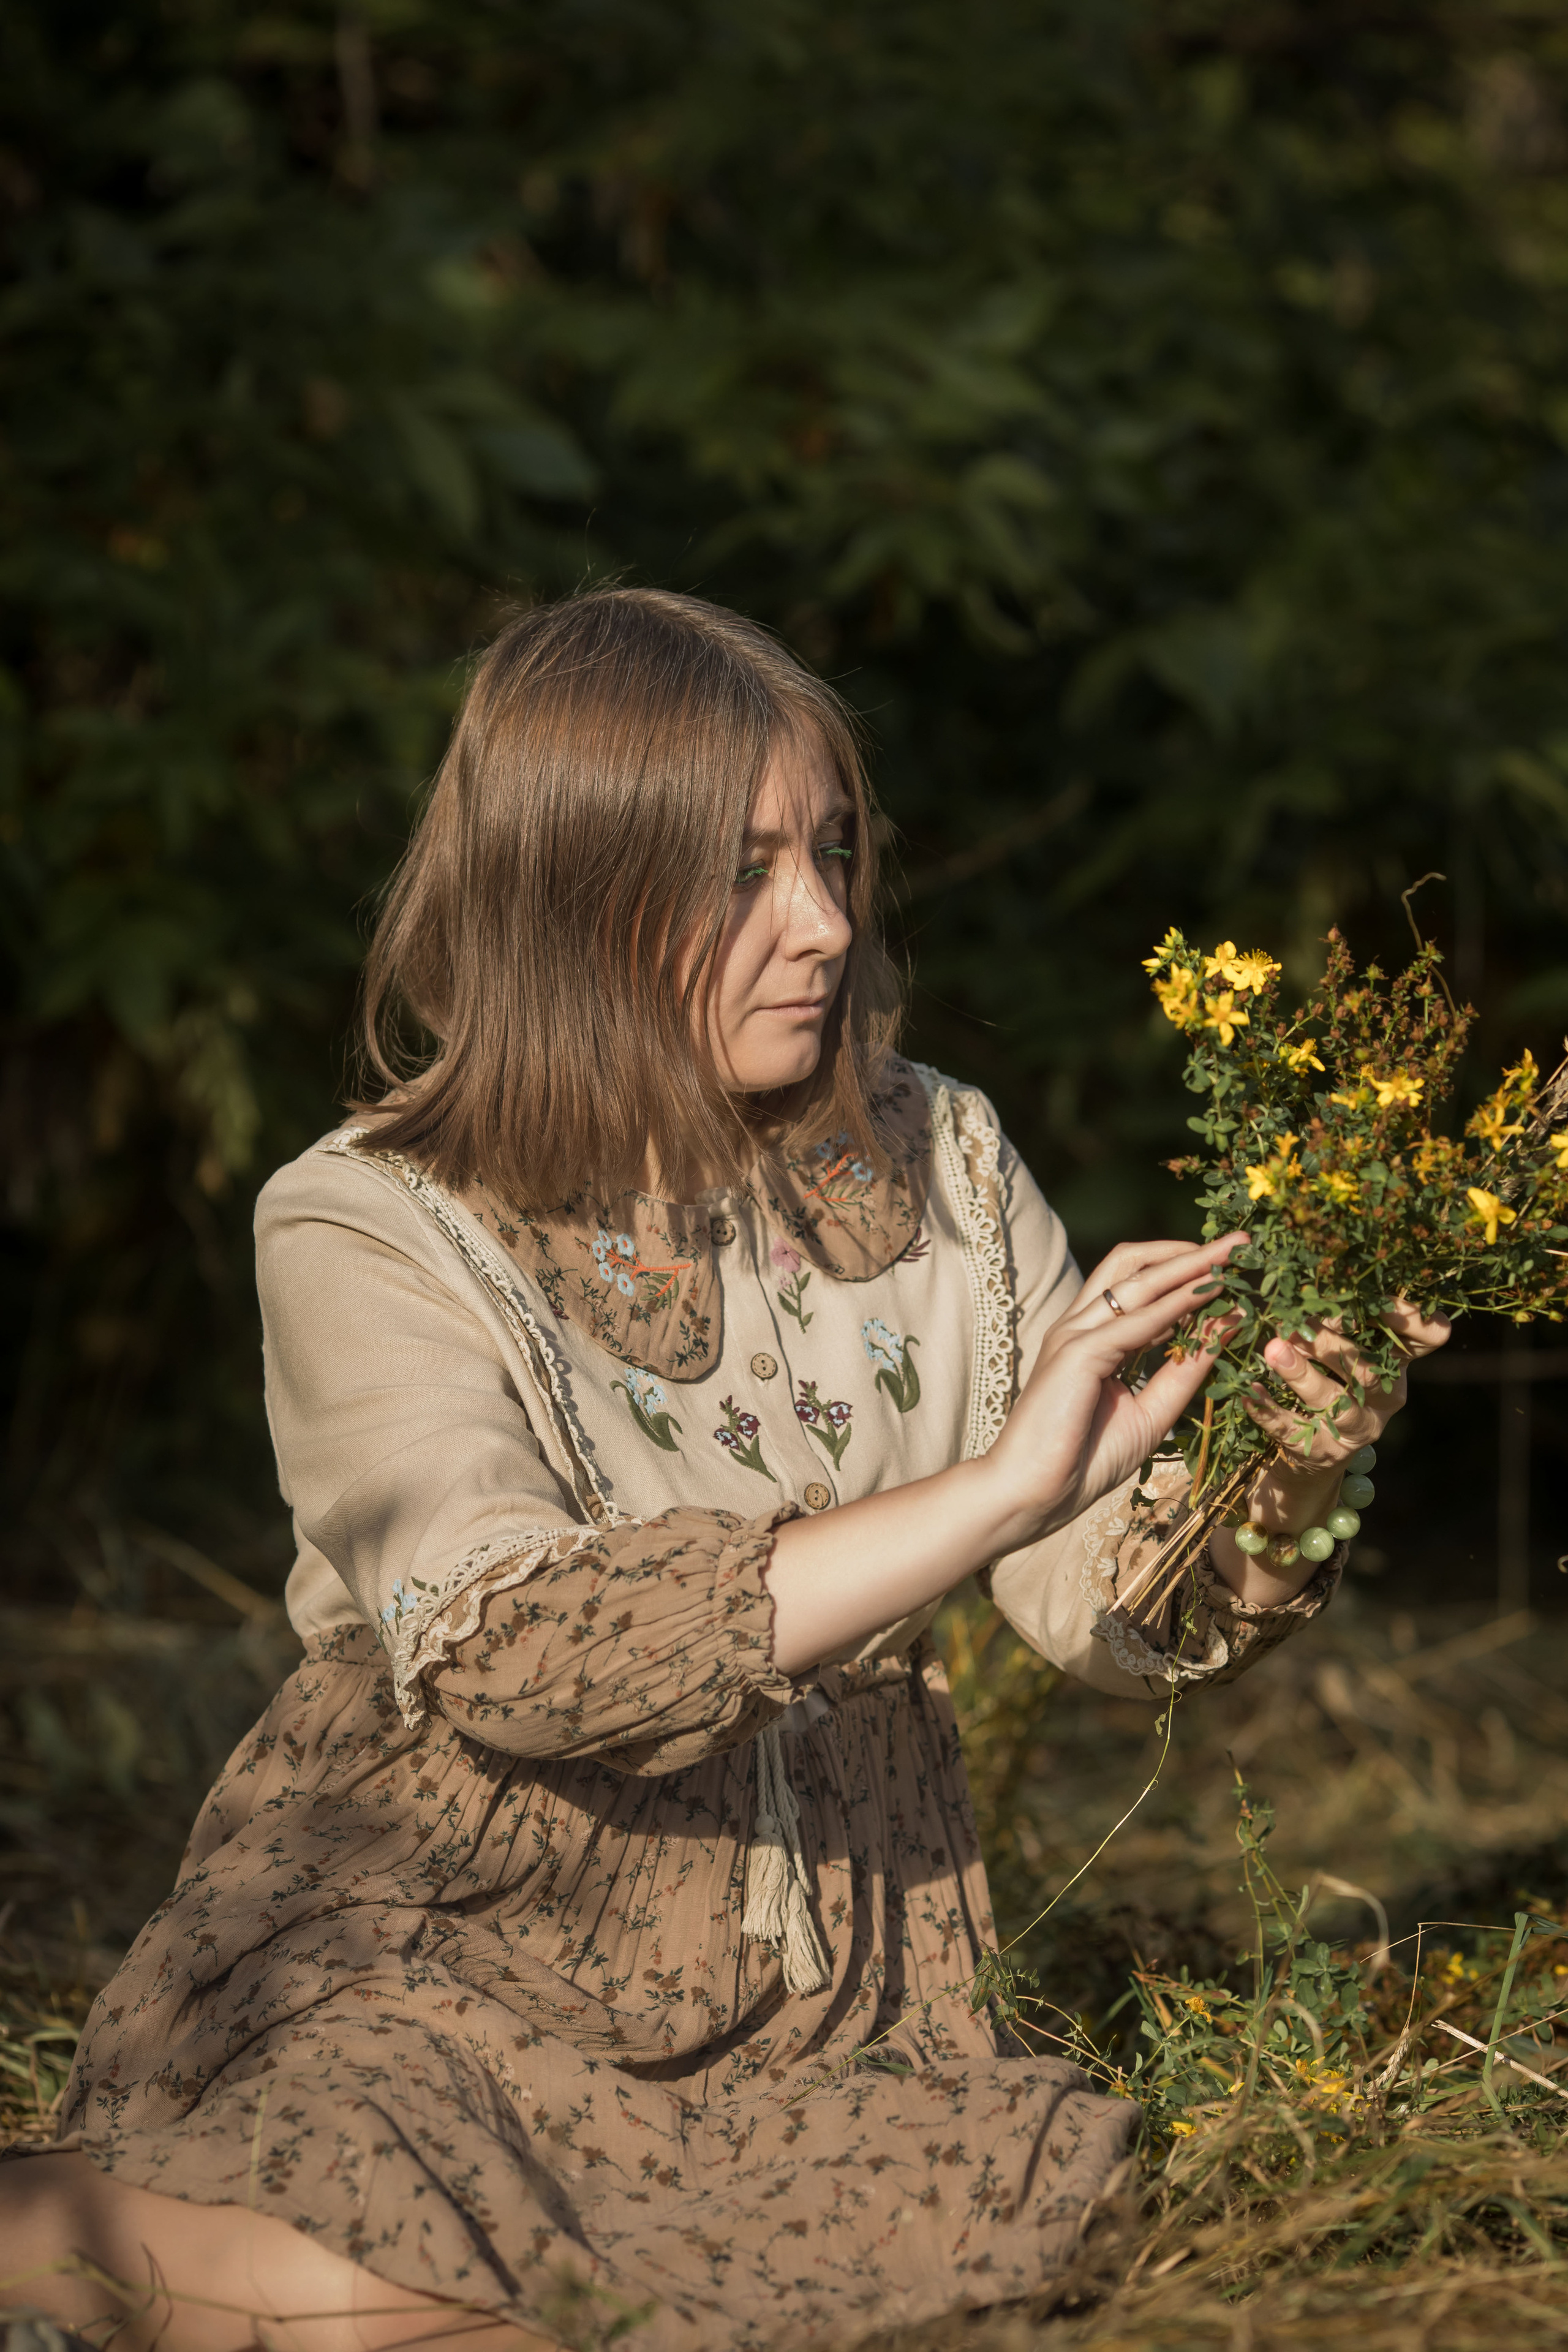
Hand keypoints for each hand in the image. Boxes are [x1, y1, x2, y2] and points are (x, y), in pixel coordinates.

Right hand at [981, 1235, 1247, 1551]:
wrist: (1031, 1494)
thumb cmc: (1082, 1459)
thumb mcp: (1150, 1412)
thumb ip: (1183, 1373)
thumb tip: (1225, 1332)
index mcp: (1093, 1338)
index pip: (1142, 1286)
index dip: (1187, 1272)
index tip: (1233, 1269)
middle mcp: (1082, 1325)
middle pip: (1136, 1264)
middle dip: (1190, 1251)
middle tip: (1240, 1244)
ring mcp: (1075, 1334)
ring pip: (1137, 1280)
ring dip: (1188, 1265)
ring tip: (1232, 1255)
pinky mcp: (1075, 1353)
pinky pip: (1135, 1321)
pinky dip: (1175, 1305)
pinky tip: (1209, 1295)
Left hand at [1210, 1299, 1451, 1602]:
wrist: (1312, 1450)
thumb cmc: (1332, 1379)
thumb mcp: (1349, 1346)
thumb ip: (1347, 1314)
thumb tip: (1315, 1264)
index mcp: (1397, 1362)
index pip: (1427, 1338)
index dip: (1409, 1317)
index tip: (1378, 1295)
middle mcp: (1385, 1396)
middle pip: (1369, 1369)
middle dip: (1334, 1343)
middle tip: (1300, 1318)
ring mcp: (1355, 1428)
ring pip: (1335, 1403)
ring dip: (1302, 1373)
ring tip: (1273, 1348)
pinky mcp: (1319, 1452)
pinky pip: (1290, 1430)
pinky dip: (1267, 1409)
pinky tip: (1246, 1390)